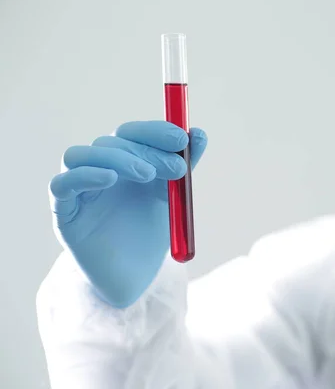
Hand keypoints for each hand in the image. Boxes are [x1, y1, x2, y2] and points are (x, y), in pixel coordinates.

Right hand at [49, 120, 207, 307]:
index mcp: (123, 162)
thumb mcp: (173, 197)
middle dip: (148, 150)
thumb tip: (200, 134)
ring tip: (148, 176)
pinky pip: (61, 185)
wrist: (134, 275)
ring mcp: (78, 189)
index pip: (132, 133)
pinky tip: (110, 179)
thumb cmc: (151, 233)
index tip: (183, 139)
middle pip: (112, 141)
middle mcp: (98, 170)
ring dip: (117, 158)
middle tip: (177, 168)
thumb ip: (185, 166)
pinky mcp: (63, 213)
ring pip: (80, 155)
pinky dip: (85, 175)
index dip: (155, 131)